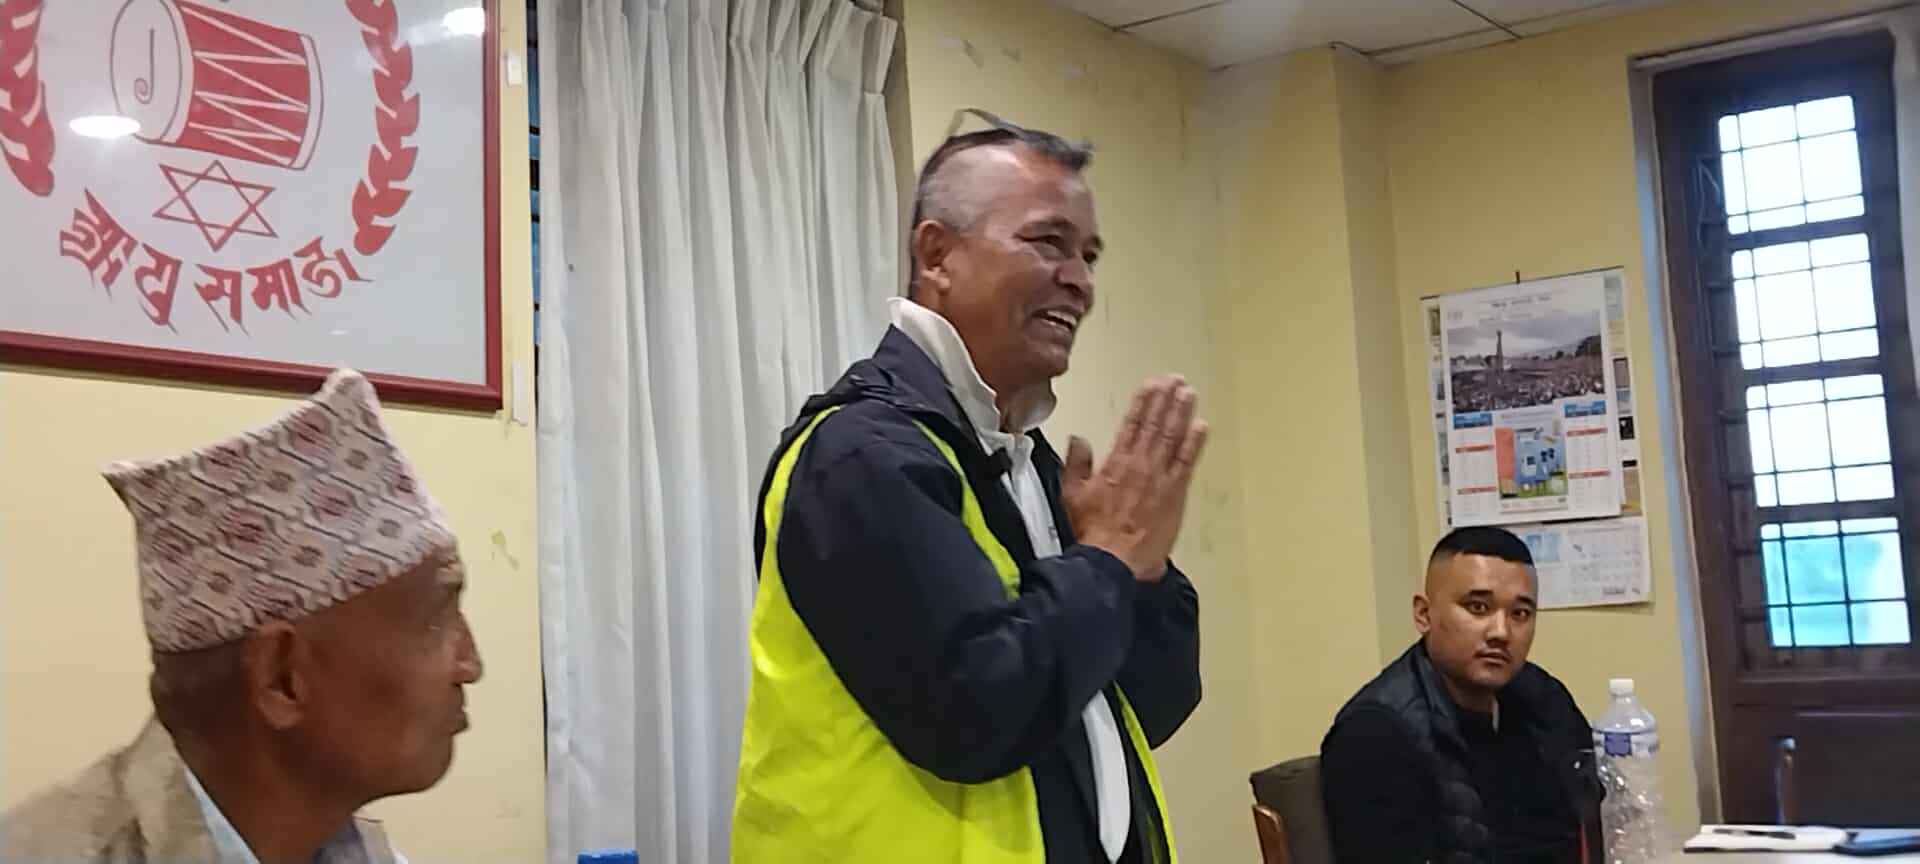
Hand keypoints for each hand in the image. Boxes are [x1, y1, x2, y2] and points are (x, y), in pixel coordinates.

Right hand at [1062, 375, 1209, 581]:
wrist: (1115, 560)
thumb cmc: (1094, 531)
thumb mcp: (1072, 495)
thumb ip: (1076, 464)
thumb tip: (1078, 440)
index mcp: (1115, 463)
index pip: (1132, 424)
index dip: (1143, 402)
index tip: (1152, 384)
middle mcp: (1140, 465)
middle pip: (1155, 425)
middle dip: (1166, 400)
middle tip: (1176, 380)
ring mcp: (1160, 478)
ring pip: (1173, 438)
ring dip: (1182, 414)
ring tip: (1189, 394)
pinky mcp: (1175, 494)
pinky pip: (1186, 463)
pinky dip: (1194, 443)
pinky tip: (1201, 427)